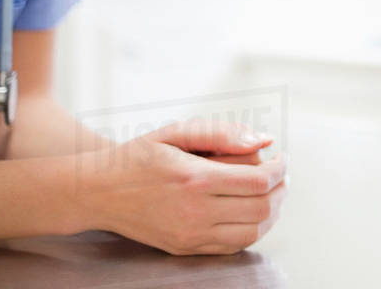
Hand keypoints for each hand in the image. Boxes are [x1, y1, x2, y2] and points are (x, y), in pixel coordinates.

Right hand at [77, 119, 287, 254]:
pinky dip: (252, 229)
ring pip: (252, 232)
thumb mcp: (176, 132)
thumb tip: (263, 142)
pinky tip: (251, 211)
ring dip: (271, 212)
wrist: (98, 192)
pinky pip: (232, 246)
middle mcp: (194, 213)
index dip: (280, 169)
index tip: (282, 158)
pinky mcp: (185, 248)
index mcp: (194, 179)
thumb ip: (222, 133)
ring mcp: (189, 235)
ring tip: (271, 192)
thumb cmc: (139, 156)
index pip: (258, 182)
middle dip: (280, 189)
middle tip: (281, 174)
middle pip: (261, 209)